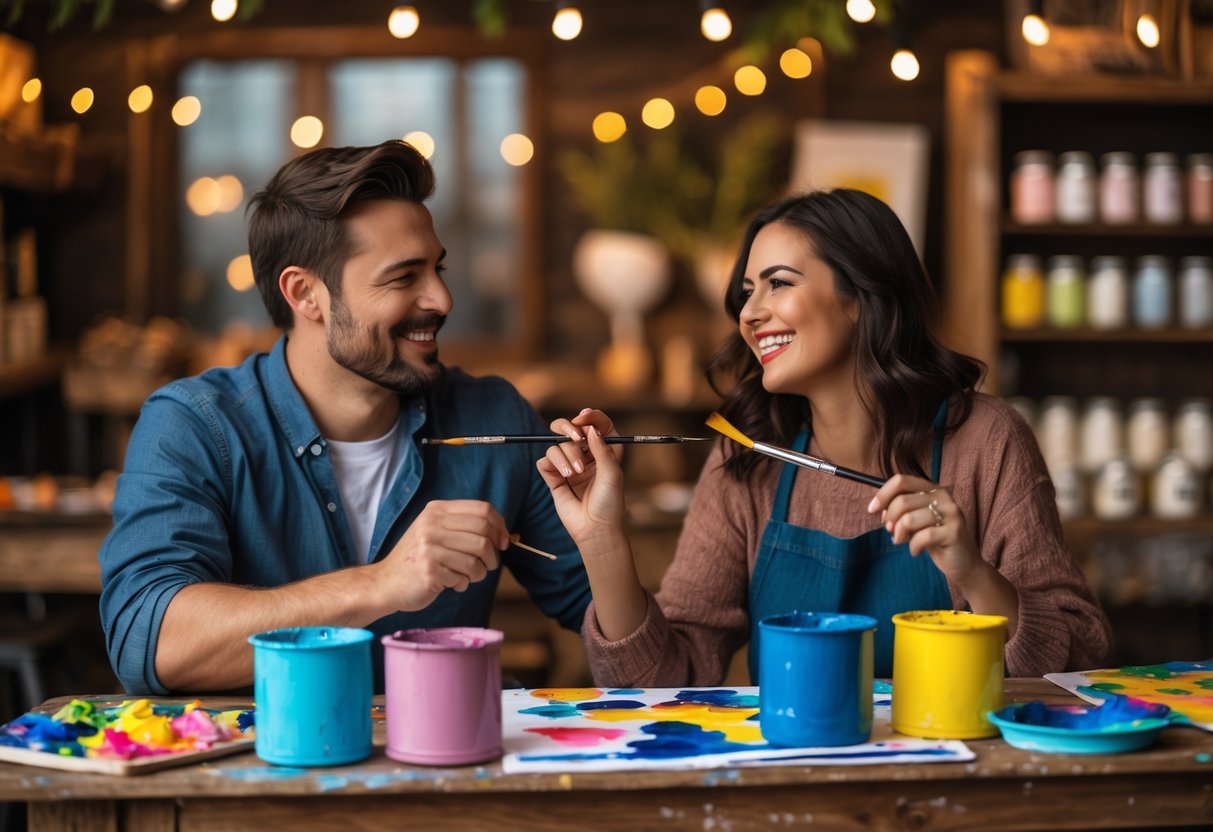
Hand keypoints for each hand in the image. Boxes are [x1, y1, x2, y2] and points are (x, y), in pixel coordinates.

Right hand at [378, 500, 505, 610]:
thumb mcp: (436, 532)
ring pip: (477, 559)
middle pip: (484, 533)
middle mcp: (432, 525)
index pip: (483, 509)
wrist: (386, 583)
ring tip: (467, 576)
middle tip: (490, 564)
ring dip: (479, 573)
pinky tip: (451, 583)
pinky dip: (463, 584)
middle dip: (493, 553)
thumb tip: (506, 534)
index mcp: (436, 510)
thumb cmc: (419, 558)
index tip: (504, 542)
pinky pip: (463, 577)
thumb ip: (465, 528)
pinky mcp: (429, 570)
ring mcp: (429, 547)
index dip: (500, 526)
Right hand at [536, 408, 624, 545]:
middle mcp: (586, 455)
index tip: (583, 418)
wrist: (595, 529)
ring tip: (576, 473)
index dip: (590, 417)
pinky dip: (554, 464)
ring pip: (557, 445)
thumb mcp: (612, 473)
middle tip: (576, 437)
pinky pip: (545, 460)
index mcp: (605, 451)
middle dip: (568, 427)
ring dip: (567, 455)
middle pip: (569, 428)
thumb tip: (590, 428)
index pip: (596, 424)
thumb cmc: (609, 503)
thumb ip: (601, 448)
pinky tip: (565, 477)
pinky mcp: (554, 477)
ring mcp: (568, 465)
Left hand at [867, 474, 983, 588]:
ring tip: (903, 541)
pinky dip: (913, 546)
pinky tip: (915, 551)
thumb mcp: (915, 521)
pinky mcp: (954, 531)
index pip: (901, 480)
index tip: (872, 510)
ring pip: (909, 519)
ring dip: (899, 534)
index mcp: (932, 489)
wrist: (963, 563)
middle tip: (891, 532)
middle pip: (902, 501)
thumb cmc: (934, 540)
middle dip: (890, 519)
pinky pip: (922, 536)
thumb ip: (900, 511)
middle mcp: (944, 496)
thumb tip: (879, 508)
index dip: (882, 494)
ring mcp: (951, 513)